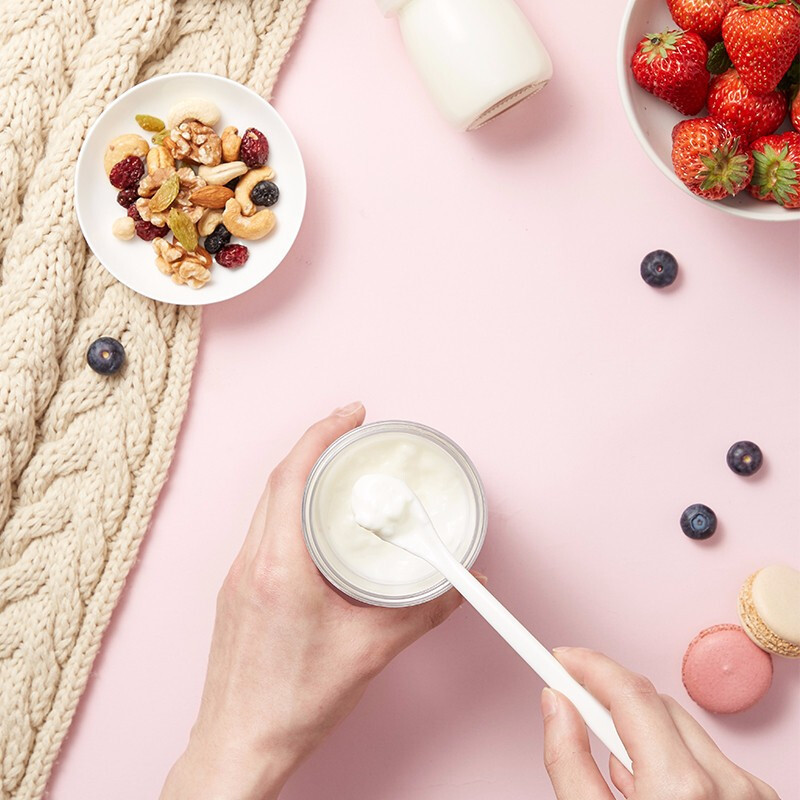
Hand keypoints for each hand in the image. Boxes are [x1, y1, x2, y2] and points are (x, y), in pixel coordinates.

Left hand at [161, 403, 471, 799]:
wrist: (241, 744)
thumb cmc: (295, 704)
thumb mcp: (371, 650)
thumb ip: (423, 610)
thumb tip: (461, 583)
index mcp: (280, 566)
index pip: (293, 477)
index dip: (322, 435)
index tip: (351, 414)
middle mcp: (252, 562)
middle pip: (280, 481)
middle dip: (317, 446)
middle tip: (354, 433)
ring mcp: (239, 575)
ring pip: (268, 504)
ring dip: (301, 477)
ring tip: (340, 471)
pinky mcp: (237, 590)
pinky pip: (264, 530)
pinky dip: (291, 508)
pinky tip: (317, 522)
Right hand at [540, 647, 778, 799]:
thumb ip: (569, 763)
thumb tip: (556, 706)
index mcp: (680, 788)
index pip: (628, 692)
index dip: (587, 666)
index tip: (556, 655)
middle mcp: (726, 783)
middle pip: (653, 705)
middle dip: (610, 704)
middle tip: (573, 711)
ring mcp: (749, 792)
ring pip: (679, 729)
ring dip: (642, 737)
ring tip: (622, 781)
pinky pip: (705, 758)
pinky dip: (673, 763)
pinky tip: (654, 793)